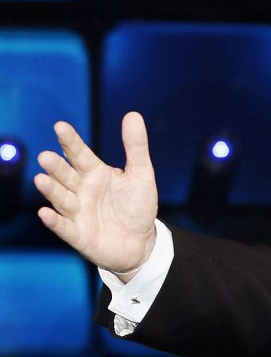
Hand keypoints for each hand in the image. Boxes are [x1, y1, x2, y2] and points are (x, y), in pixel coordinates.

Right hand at [35, 111, 158, 275]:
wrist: (142, 243)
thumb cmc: (137, 206)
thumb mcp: (141, 174)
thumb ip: (135, 147)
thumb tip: (133, 114)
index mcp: (94, 173)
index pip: (79, 154)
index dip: (70, 141)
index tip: (60, 126)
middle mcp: (81, 190)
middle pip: (66, 175)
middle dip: (56, 167)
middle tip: (46, 157)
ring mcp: (77, 212)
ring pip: (61, 199)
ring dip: (51, 190)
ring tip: (42, 179)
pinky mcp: (78, 234)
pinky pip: (64, 227)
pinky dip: (54, 221)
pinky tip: (44, 213)